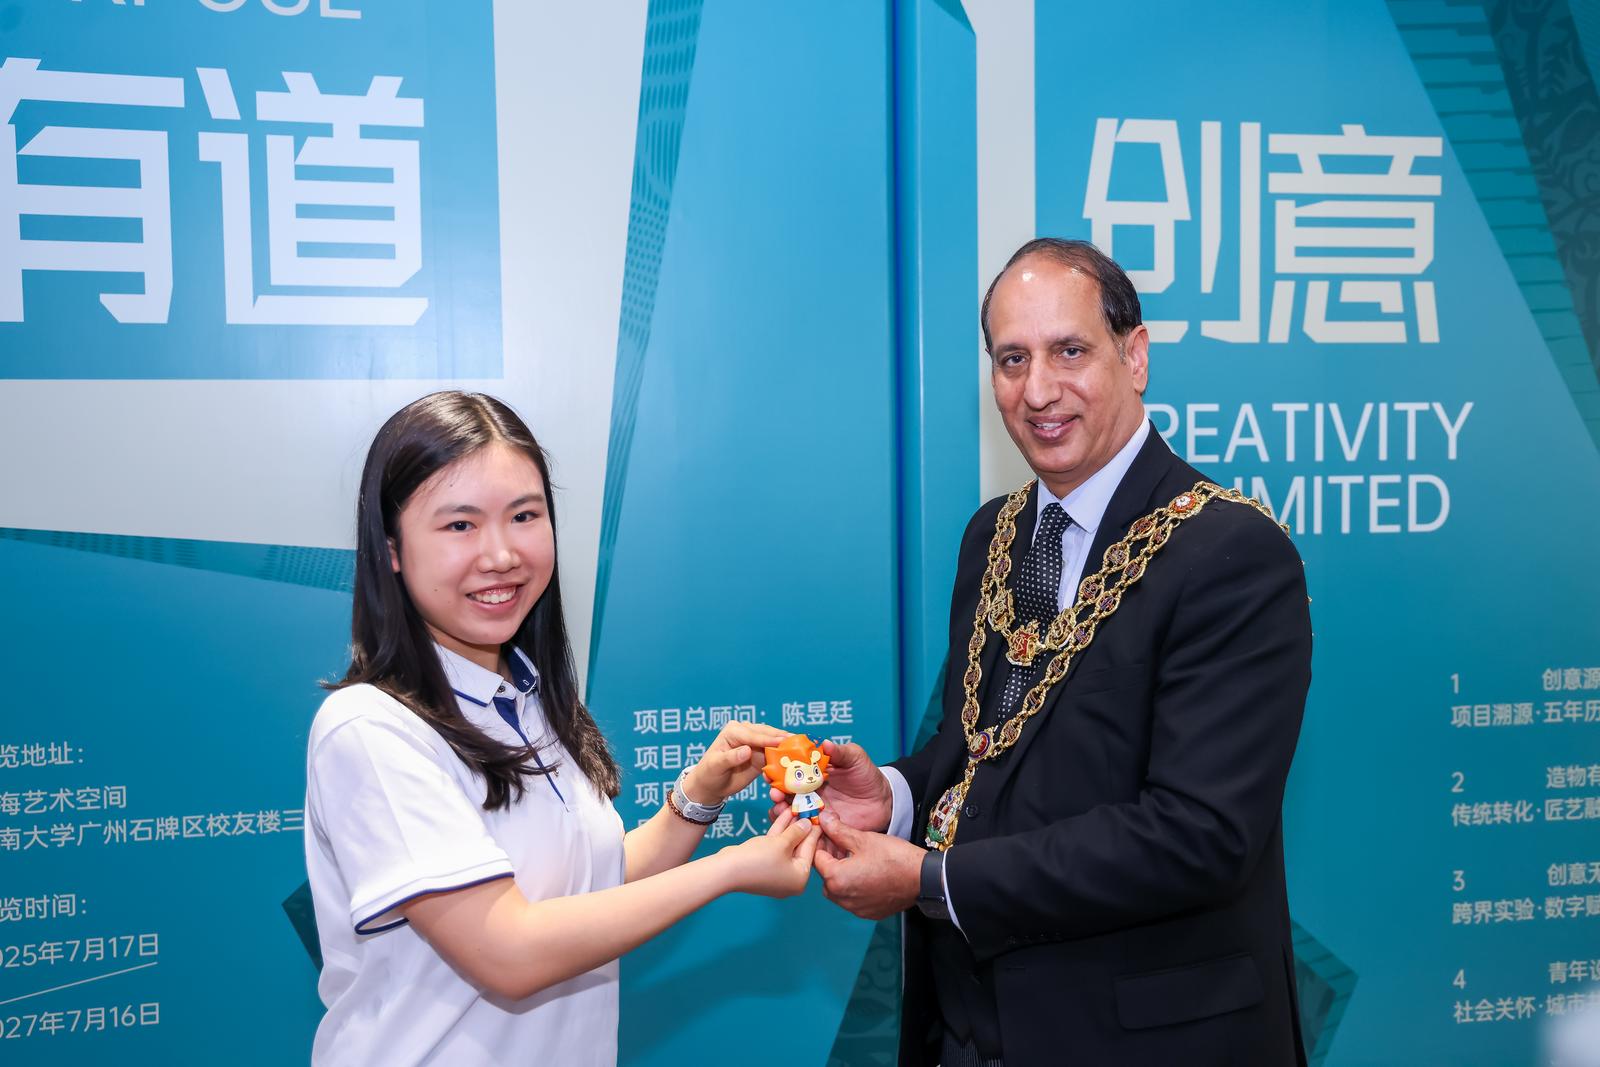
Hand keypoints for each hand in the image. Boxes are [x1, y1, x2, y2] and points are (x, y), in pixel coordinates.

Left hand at [684, 721, 789, 804]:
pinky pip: (773, 754)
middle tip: (799, 742)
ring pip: (772, 742)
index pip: (753, 734)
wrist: (710, 786)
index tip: (783, 741)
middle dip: (782, 738)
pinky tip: (794, 758)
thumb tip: (747, 750)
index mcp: (733, 731)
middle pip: (767, 734)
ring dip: (785, 745)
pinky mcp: (760, 754)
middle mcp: (745, 732)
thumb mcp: (715, 766)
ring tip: (801, 748)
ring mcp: (754, 743)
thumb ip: (731, 758)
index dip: (768, 738)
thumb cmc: (709, 773)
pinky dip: (783, 756)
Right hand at [720, 810, 820, 897]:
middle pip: (798, 846)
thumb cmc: (760, 859)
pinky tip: (783, 812)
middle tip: (807, 807)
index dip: (814, 830)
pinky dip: (778, 831)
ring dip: (789, 825)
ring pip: (786, 844)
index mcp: (800, 878)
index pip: (811, 849)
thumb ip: (797, 832)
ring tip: (795, 805)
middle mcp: (790, 878)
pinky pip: (775, 846)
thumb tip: (808, 824)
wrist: (727, 869)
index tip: (820, 816)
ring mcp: (776, 872)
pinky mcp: (763, 865)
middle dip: (800, 825)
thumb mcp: (782, 843)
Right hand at [767, 740, 890, 833]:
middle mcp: (809, 791)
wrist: (883, 801)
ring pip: (791, 812)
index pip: (790, 771)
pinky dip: (797, 829)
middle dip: (776, 793)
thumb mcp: (855, 758)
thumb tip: (825, 743)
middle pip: (785, 793)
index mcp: (812, 773)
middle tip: (775, 794)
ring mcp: (814, 809)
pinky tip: (796, 827)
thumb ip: (840, 752)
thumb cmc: (867, 775)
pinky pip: (805, 830)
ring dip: (782, 812)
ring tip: (781, 810)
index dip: (779, 771)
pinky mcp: (822, 827)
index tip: (771, 772)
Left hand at [812, 810, 922, 919]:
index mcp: (836, 879)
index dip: (822, 843)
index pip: (817, 859)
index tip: (828, 835)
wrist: (921, 878)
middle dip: (831, 860)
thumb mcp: (863, 839)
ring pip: (838, 890)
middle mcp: (842, 898)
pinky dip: (854, 888)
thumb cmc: (893, 857)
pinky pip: (852, 900)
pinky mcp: (868, 913)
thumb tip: (823, 819)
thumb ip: (838, 830)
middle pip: (826, 876)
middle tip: (843, 846)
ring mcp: (855, 908)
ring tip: (856, 860)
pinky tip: (867, 874)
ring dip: (841, 875)